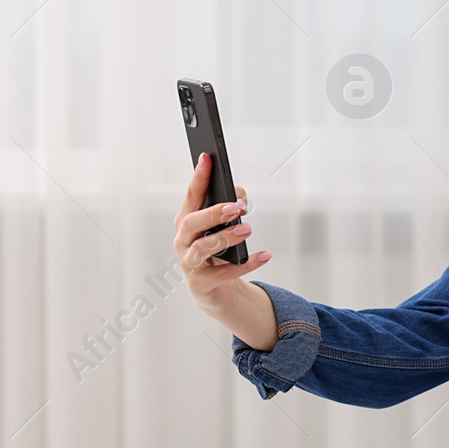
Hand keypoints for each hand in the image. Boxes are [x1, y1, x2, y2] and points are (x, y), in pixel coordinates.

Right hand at [173, 151, 271, 316]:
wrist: (216, 290)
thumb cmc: (219, 251)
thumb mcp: (224, 228)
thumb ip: (231, 208)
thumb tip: (239, 198)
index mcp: (187, 222)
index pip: (191, 197)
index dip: (198, 178)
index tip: (207, 158)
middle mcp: (183, 241)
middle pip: (191, 223)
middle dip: (213, 213)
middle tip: (236, 207)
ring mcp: (190, 264)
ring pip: (202, 248)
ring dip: (226, 236)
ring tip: (247, 229)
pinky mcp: (201, 284)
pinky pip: (224, 274)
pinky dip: (246, 264)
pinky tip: (265, 255)